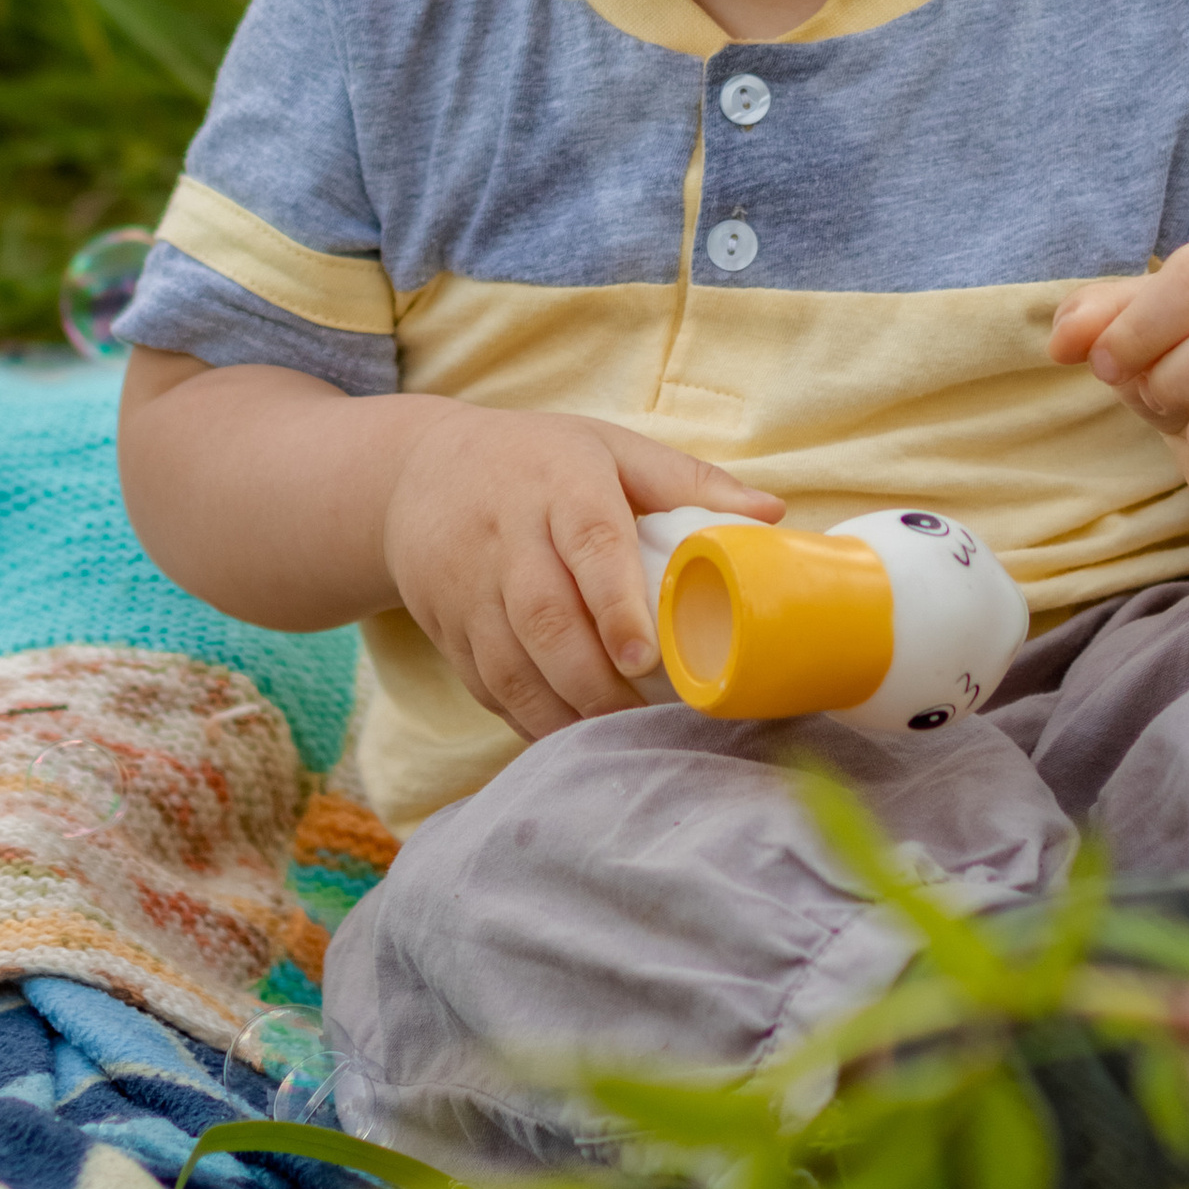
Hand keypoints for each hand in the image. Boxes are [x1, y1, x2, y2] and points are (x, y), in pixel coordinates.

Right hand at [382, 401, 782, 743]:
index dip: (614, 602)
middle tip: (645, 720)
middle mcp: (507, 535)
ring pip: (510, 663)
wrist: (416, 474)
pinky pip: (487, 687)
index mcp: (560, 483)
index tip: (645, 654)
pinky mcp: (448, 629)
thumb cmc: (538, 461)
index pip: (588, 541)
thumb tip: (772, 515)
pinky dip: (529, 720)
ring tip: (617, 740)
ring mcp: (469, 587)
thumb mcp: (608, 448)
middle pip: (545, 618)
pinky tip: (571, 738)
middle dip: (594, 679)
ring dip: (563, 711)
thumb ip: (687, 481)